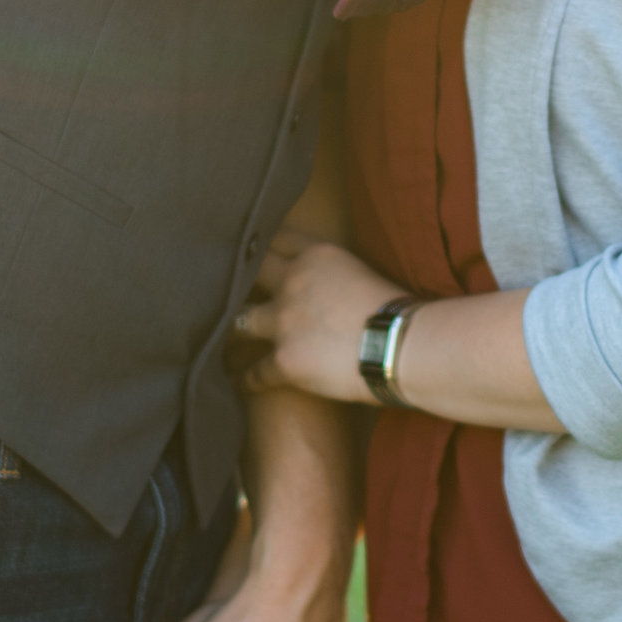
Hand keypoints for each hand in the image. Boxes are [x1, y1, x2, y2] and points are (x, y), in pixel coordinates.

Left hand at [232, 229, 408, 407]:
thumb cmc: (396, 312)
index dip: (261, 245)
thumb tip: (327, 288)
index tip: (249, 250)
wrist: (402, 346)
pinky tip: (236, 382)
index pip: (277, 239)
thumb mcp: (362, 272)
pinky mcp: (284, 360)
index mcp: (316, 256)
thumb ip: (334, 273)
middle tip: (218, 288)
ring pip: (239, 322)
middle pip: (247, 273)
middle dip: (234, 280)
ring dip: (230, 330)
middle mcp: (292, 282)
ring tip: (219, 338)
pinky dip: (244, 379)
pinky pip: (253, 372)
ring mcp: (285, 322)